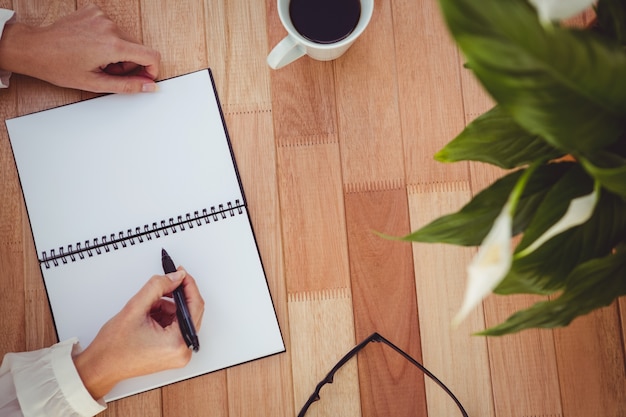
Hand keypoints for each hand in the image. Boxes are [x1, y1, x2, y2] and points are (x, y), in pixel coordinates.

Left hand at [0, 4, 160, 92]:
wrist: (35, 48)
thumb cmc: (58, 65)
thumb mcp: (96, 83)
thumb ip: (127, 85)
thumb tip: (148, 86)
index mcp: (112, 45)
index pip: (151, 55)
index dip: (153, 70)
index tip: (145, 77)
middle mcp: (109, 27)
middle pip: (138, 48)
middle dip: (129, 63)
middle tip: (109, 70)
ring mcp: (101, 17)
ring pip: (125, 38)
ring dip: (118, 51)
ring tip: (97, 58)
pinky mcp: (94, 11)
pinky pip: (112, 27)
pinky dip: (107, 38)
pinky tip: (92, 45)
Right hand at [73, 268, 204, 399]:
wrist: (101, 367)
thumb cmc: (113, 348)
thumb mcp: (135, 308)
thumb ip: (158, 286)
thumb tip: (176, 277)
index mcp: (177, 343)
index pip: (195, 306)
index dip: (189, 285)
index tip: (182, 273)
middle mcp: (183, 351)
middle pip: (191, 312)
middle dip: (175, 296)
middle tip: (164, 284)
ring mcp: (179, 354)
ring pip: (182, 317)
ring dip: (168, 306)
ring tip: (147, 309)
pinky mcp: (174, 353)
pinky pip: (176, 326)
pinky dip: (165, 316)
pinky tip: (149, 317)